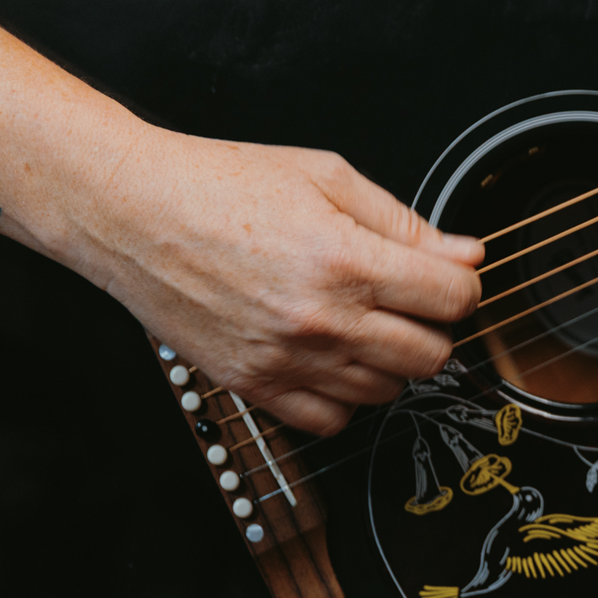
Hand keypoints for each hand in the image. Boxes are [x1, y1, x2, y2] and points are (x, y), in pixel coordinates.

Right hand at [65, 127, 481, 435]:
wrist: (129, 211)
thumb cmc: (218, 184)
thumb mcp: (326, 177)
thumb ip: (404, 223)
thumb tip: (468, 254)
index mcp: (347, 261)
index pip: (454, 300)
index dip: (462, 286)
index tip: (448, 278)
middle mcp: (322, 318)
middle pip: (431, 355)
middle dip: (433, 327)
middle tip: (408, 303)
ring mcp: (288, 358)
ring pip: (387, 391)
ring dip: (389, 361)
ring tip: (362, 323)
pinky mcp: (254, 384)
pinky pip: (332, 420)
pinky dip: (344, 396)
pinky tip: (331, 359)